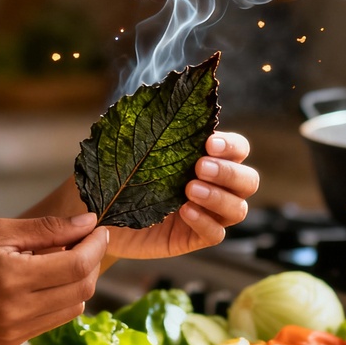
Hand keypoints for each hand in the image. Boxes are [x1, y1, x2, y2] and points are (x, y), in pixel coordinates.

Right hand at [0, 213, 109, 344]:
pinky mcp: (14, 341)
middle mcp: (17, 310)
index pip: (76, 266)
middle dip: (91, 262)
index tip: (98, 229)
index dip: (95, 246)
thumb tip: (87, 222)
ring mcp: (16, 331)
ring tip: (56, 259)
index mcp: (11, 278)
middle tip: (83, 240)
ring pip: (74, 307)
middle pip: (82, 289)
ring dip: (77, 281)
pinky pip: (54, 319)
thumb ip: (46, 229)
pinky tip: (41, 280)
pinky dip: (59, 298)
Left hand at [107, 131, 258, 259]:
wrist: (97, 214)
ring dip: (219, 197)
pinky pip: (216, 234)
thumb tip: (165, 106)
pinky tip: (185, 212)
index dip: (231, 145)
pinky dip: (205, 222)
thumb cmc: (115, 175)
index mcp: (207, 159)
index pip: (238, 149)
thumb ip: (152, 132)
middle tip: (200, 167)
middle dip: (228, 172)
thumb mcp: (131, 151)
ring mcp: (206, 214)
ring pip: (239, 209)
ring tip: (189, 190)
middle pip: (248, 180)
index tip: (209, 143)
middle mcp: (214, 186)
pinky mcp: (193, 238)